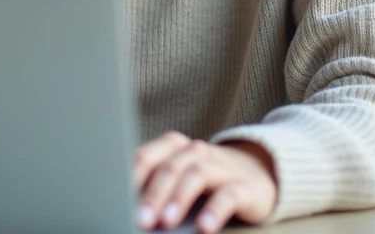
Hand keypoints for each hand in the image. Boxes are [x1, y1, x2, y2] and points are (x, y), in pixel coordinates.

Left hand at [133, 131, 277, 232]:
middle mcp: (195, 152)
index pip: (145, 157)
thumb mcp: (178, 179)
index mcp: (172, 147)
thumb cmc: (206, 181)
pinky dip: (215, 211)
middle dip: (152, 194)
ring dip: (179, 199)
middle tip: (140, 218)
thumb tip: (124, 210)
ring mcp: (221, 166)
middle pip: (169, 167)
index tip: (115, 200)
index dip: (129, 178)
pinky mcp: (244, 186)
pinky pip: (228, 195)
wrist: (259, 175)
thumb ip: (154, 188)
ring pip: (196, 175)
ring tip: (167, 222)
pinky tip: (204, 228)